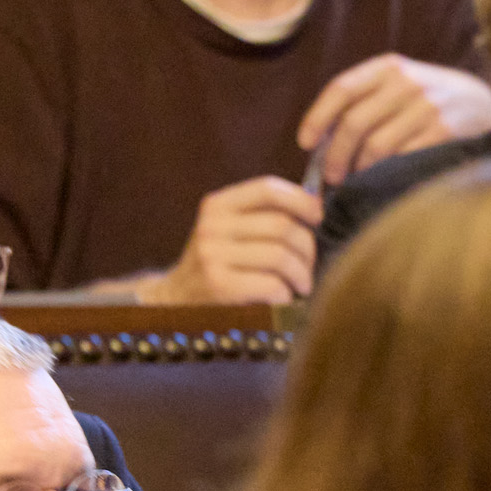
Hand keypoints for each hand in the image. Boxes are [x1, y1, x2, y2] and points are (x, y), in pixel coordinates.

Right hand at [143, 175, 322, 304]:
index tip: (317, 217)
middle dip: (307, 248)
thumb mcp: (227, 230)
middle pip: (281, 226)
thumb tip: (314, 204)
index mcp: (217, 205)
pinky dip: (286, 294)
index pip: (267, 189)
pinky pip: (272, 285)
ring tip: (302, 285)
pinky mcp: (219, 286)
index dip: (301, 200)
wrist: (174, 302)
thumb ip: (262, 215)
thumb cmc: (215, 266)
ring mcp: (212, 256)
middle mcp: (212, 226)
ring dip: (301, 274)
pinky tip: (283, 299)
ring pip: (280, 256)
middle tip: (309, 266)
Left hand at [294, 55, 490, 187]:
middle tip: (330, 176)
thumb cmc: (427, 101)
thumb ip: (365, 101)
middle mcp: (407, 82)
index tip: (305, 143)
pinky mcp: (445, 131)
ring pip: (376, 146)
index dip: (317, 117)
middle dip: (335, 155)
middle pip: (354, 123)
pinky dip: (385, 174)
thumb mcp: (399, 85)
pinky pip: (402, 159)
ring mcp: (427, 106)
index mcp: (389, 67)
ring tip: (353, 181)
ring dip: (358, 170)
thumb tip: (320, 141)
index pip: (341, 88)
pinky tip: (381, 181)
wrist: (484, 104)